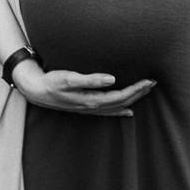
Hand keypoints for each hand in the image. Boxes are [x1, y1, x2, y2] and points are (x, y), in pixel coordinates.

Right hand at [11, 63, 155, 116]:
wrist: (36, 90)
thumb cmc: (52, 81)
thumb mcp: (70, 78)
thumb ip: (90, 80)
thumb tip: (111, 79)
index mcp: (91, 100)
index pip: (120, 96)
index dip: (136, 89)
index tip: (149, 80)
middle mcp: (92, 107)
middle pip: (122, 102)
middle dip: (139, 93)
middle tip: (154, 82)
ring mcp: (89, 109)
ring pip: (117, 107)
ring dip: (133, 99)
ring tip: (146, 91)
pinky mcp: (85, 106)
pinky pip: (108, 111)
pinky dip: (120, 110)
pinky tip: (129, 111)